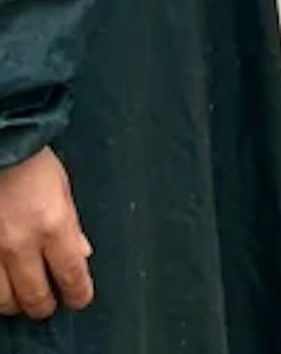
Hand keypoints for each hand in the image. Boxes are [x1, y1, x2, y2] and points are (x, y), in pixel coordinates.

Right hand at [0, 150, 92, 319]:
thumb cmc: (31, 164)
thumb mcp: (63, 190)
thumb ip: (72, 227)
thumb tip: (82, 254)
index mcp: (54, 225)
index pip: (71, 275)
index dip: (78, 294)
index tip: (80, 299)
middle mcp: (21, 244)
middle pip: (34, 296)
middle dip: (45, 306)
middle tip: (50, 305)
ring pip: (3, 300)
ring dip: (15, 303)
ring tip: (23, 298)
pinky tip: (2, 284)